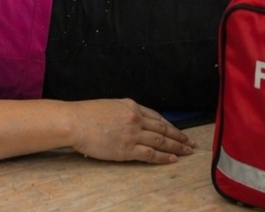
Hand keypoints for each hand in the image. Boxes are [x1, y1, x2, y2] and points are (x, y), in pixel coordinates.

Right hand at [69, 100, 193, 163]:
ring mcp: (132, 134)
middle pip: (163, 128)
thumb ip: (122, 112)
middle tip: (190, 142)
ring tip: (187, 151)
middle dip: (179, 136)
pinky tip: (172, 159)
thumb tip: (129, 120)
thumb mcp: (109, 105)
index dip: (169, 125)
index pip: (156, 117)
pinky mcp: (127, 149)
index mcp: (131, 106)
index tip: (177, 131)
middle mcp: (135, 118)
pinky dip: (163, 157)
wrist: (75, 122)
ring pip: (161, 141)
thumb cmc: (85, 114)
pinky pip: (150, 154)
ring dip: (176, 147)